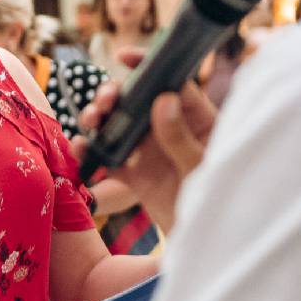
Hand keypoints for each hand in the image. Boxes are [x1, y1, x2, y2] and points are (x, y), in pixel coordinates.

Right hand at [73, 53, 216, 232]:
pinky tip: (79, 146)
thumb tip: (163, 100)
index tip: (124, 56)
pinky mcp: (132, 174)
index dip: (148, 65)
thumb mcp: (201, 168)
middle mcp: (169, 128)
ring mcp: (149, 150)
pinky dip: (89, 149)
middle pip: (136, 99)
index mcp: (197, 119)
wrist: (208, 244)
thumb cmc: (220, 201)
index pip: (173, 82)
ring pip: (116, 122)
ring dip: (98, 116)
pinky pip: (106, 156)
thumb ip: (181, 137)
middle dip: (114, 93)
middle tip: (105, 102)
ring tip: (92, 120)